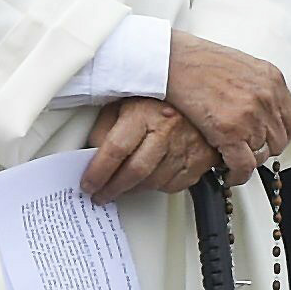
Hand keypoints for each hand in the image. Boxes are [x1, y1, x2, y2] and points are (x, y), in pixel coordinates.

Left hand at [80, 93, 212, 200]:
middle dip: (113, 189)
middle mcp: (168, 128)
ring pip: (155, 182)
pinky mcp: (202, 159)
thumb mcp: (121, 104)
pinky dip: (159, 186)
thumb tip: (90, 157)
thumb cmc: (154, 100)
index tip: (88, 184)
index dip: (98, 172)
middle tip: (101, 194)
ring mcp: (188, 145)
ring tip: (123, 186)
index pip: (116, 149)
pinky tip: (150, 178)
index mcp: (144, 112)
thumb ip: (103, 130)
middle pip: (136, 171)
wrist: (197, 94)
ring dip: (134, 189)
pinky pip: (175, 185)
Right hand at [162, 31, 290, 179]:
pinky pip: (244, 165)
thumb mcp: (242, 66)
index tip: (268, 140)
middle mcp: (267, 98)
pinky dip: (238, 175)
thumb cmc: (198, 61)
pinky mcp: (230, 131)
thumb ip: (258, 87)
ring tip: (233, 158)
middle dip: (263, 149)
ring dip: (247, 159)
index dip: (280, 135)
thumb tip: (262, 110)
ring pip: (261, 155)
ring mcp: (250, 115)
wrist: (173, 61)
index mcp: (272, 80)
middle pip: (279, 140)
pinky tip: (229, 175)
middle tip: (247, 150)